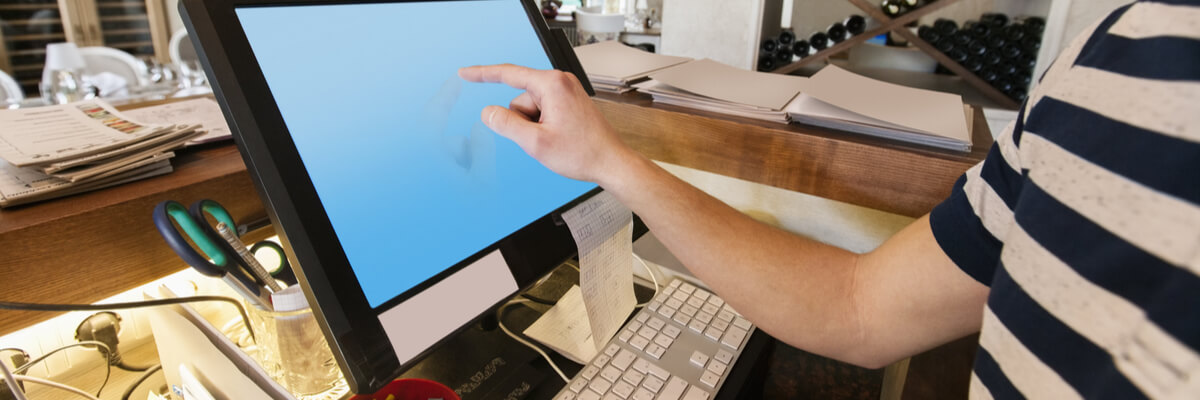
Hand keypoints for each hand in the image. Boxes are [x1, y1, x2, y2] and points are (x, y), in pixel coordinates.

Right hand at [457, 64, 636, 184]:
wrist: (611, 162)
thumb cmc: (582, 153)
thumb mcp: (535, 143)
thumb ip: (506, 125)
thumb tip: (487, 112)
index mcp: (552, 84)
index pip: (508, 74)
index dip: (482, 74)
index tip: (464, 73)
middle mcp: (560, 82)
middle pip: (520, 99)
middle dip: (523, 122)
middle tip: (545, 139)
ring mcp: (566, 91)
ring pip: (530, 108)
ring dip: (534, 127)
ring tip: (557, 140)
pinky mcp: (569, 102)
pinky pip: (542, 112)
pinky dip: (544, 127)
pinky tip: (560, 138)